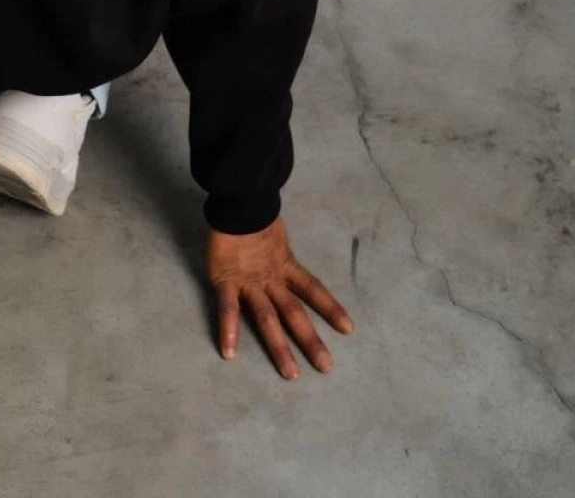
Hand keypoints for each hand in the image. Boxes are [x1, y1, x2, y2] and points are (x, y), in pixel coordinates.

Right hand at [206, 215, 353, 379]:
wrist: (237, 200)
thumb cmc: (254, 215)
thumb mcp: (276, 235)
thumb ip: (280, 252)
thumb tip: (287, 258)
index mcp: (285, 265)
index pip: (313, 289)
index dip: (330, 308)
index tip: (348, 329)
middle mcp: (272, 279)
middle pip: (294, 313)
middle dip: (310, 340)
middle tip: (326, 367)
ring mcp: (249, 282)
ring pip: (267, 319)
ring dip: (279, 347)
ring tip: (291, 374)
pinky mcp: (226, 281)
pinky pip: (227, 309)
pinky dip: (228, 330)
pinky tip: (229, 352)